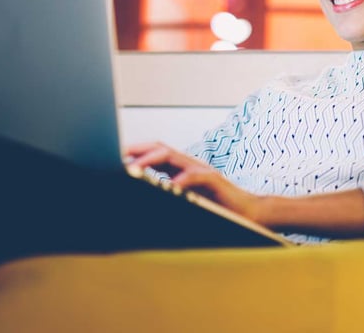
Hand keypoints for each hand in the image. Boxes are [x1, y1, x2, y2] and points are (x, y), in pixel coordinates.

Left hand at [124, 142, 261, 221]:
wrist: (250, 214)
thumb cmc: (218, 210)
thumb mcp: (188, 202)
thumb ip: (170, 197)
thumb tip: (144, 200)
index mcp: (182, 169)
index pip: (155, 154)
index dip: (135, 152)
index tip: (114, 158)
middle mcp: (190, 165)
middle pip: (160, 148)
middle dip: (137, 150)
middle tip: (117, 157)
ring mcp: (202, 170)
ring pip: (173, 157)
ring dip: (151, 160)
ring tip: (134, 168)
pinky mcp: (214, 181)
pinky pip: (194, 177)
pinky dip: (180, 181)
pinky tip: (170, 187)